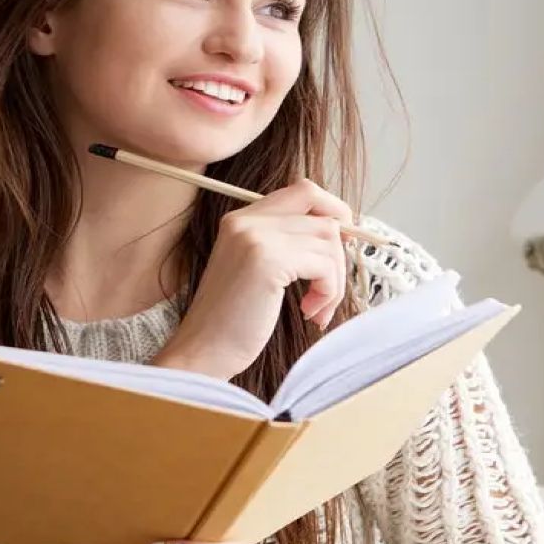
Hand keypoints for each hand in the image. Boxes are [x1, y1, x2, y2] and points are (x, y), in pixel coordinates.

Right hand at [151, 179, 356, 380]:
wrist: (202, 352)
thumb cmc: (232, 322)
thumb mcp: (256, 270)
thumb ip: (285, 243)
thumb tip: (340, 231)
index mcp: (242, 219)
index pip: (304, 191)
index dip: (332, 212)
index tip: (341, 243)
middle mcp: (247, 220)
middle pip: (323, 216)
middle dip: (338, 253)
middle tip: (330, 285)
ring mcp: (256, 237)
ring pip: (329, 241)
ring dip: (333, 280)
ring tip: (316, 308)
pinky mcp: (268, 261)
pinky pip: (324, 265)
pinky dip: (328, 291)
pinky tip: (310, 312)